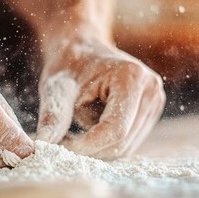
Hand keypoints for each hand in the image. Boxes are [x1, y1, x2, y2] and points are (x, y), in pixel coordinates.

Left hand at [36, 39, 165, 158]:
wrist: (82, 49)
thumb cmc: (69, 65)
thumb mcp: (56, 88)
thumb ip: (53, 116)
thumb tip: (43, 144)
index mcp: (131, 77)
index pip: (115, 128)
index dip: (89, 145)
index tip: (62, 148)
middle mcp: (150, 89)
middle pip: (122, 141)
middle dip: (91, 149)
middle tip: (63, 141)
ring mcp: (155, 100)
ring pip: (126, 146)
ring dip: (97, 147)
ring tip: (75, 129)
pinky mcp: (151, 111)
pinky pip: (128, 142)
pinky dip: (105, 143)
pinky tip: (89, 127)